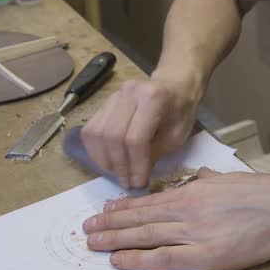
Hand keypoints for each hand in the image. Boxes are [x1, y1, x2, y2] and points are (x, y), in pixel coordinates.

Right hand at [80, 72, 200, 188]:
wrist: (175, 87)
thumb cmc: (179, 112)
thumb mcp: (176, 136)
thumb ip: (154, 154)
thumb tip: (134, 177)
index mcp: (153, 98)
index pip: (136, 138)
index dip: (136, 164)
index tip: (139, 182)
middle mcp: (129, 92)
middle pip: (113, 135)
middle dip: (119, 164)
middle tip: (127, 181)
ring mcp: (113, 95)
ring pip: (97, 132)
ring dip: (104, 158)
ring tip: (117, 173)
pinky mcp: (104, 103)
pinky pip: (91, 129)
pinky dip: (95, 150)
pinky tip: (107, 161)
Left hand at [82, 169, 269, 269]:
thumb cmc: (264, 193)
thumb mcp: (231, 178)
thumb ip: (210, 179)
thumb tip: (200, 176)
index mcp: (194, 191)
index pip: (150, 201)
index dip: (124, 207)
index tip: (105, 210)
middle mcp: (187, 209)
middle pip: (140, 217)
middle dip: (110, 223)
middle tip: (86, 229)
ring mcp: (194, 232)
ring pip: (144, 235)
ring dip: (115, 239)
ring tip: (92, 243)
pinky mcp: (205, 254)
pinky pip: (163, 257)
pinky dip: (138, 259)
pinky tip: (119, 260)